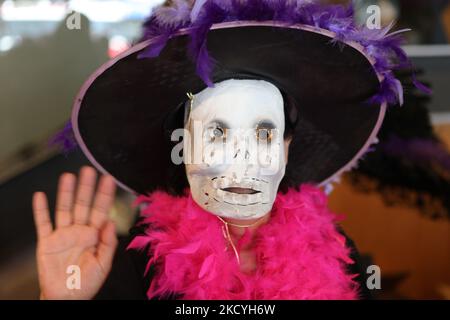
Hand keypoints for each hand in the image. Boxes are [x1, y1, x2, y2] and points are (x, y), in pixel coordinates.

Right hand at [32, 166, 117, 299]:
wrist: (66, 298)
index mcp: (95, 235)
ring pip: (64, 209)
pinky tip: (41, 196)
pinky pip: (43, 224)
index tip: (108, 179)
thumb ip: (108, 243)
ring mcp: (62, 235)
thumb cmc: (87, 283)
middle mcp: (79, 231)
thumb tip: (111, 222)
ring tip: (67, 176)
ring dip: (65, 193)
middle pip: (83, 205)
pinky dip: (41, 210)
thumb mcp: (103, 264)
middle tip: (88, 170)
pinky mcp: (46, 242)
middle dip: (86, 188)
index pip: (101, 210)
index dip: (104, 195)